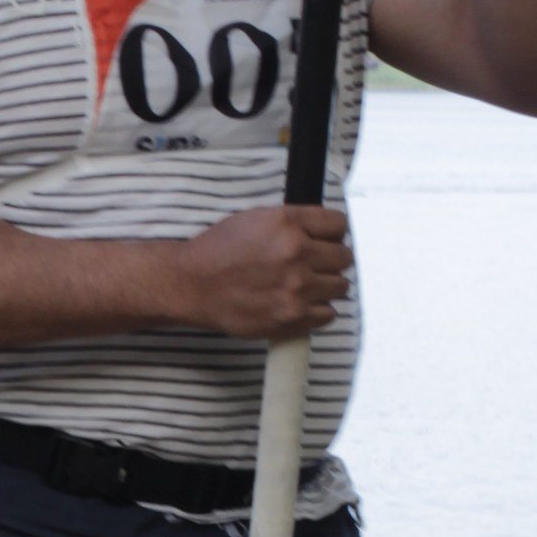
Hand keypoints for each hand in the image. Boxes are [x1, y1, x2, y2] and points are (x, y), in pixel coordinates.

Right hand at [174, 206, 351, 338]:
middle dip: (331, 259)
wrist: (192, 286)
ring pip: (340, 286)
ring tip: (305, 285)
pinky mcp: (292, 317)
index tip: (324, 240)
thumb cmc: (219, 250)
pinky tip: (300, 303)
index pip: (339, 225)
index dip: (332, 232)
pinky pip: (328, 314)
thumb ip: (293, 222)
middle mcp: (296, 253)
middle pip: (344, 256)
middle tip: (313, 264)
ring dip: (326, 285)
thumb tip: (327, 233)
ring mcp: (296, 288)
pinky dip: (318, 310)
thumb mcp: (256, 218)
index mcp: (287, 223)